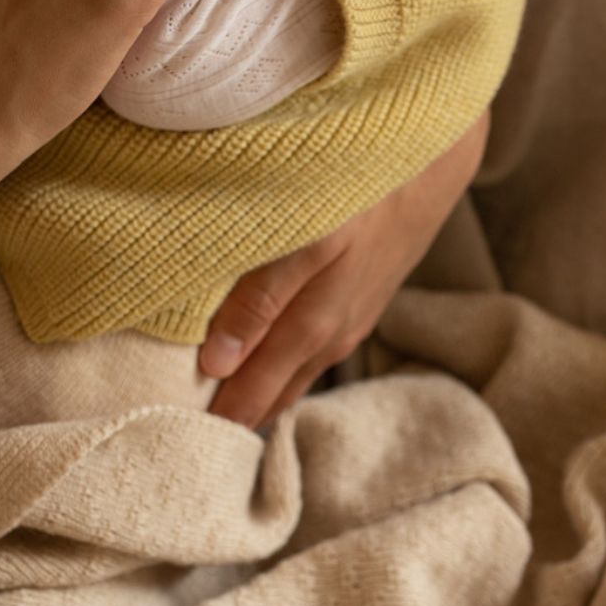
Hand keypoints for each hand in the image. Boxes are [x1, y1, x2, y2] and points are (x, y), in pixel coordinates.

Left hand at [200, 113, 490, 427]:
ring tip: (217, 410)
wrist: (432, 160)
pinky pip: (311, 349)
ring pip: (294, 373)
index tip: (173, 445)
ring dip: (260, 392)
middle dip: (234, 418)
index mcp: (312, 330)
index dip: (214, 422)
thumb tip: (217, 365)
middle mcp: (331, 337)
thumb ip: (261, 299)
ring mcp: (349, 319)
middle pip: (273, 394)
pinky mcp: (359, 298)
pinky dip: (282, 363)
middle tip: (184, 443)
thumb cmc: (363, 194)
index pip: (252, 396)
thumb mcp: (309, 242)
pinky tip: (266, 357)